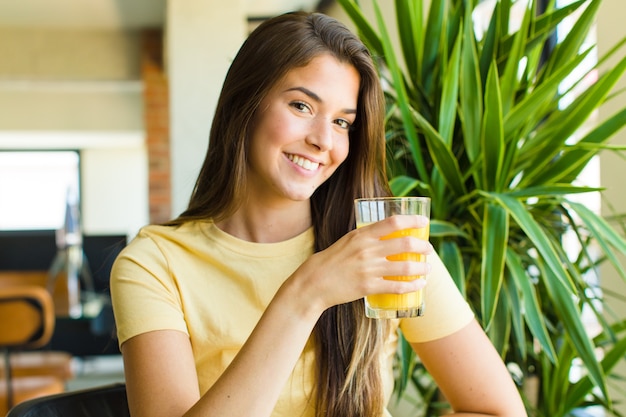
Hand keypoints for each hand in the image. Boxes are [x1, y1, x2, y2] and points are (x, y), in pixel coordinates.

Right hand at [291, 214, 432, 314]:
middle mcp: (367, 250)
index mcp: (362, 235)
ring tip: (427, 268)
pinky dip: (413, 285)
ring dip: (422, 268)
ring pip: (406, 267)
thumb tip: (389, 235)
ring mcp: (369, 269)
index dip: (412, 220)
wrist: (314, 282)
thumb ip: (367, 238)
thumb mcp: (348, 241)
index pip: (393, 222)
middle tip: (428, 249)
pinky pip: (398, 287)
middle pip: (406, 244)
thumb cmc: (332, 260)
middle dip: (423, 246)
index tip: (424, 221)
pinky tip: (419, 284)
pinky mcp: (368, 287)